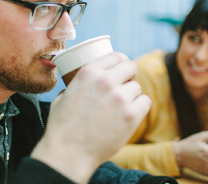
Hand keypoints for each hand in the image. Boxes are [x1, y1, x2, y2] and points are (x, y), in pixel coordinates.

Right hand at [31, 52, 150, 182]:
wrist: (69, 152)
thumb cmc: (62, 127)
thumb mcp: (62, 97)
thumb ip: (76, 86)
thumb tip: (83, 85)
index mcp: (88, 73)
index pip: (116, 56)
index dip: (121, 62)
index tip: (122, 70)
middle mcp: (105, 81)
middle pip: (131, 67)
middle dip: (129, 76)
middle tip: (125, 87)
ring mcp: (120, 98)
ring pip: (137, 87)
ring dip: (132, 95)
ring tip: (120, 107)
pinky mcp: (131, 115)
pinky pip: (145, 102)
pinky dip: (139, 108)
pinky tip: (129, 115)